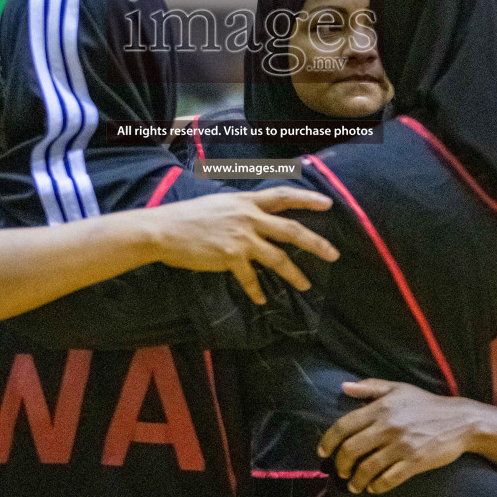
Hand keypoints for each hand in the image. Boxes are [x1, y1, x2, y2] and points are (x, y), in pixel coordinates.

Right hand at [143, 187, 338, 303]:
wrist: (163, 229)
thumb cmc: (186, 217)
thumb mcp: (218, 204)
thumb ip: (239, 210)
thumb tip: (253, 218)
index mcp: (246, 201)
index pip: (283, 195)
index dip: (307, 199)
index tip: (327, 204)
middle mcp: (248, 216)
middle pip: (290, 229)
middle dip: (315, 242)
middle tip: (334, 254)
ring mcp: (241, 237)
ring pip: (278, 257)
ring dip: (294, 273)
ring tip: (306, 285)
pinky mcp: (230, 256)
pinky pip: (251, 278)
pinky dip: (257, 290)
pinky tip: (261, 300)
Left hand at [318, 380, 474, 494]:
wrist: (459, 420)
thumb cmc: (425, 403)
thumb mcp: (397, 388)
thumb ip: (370, 387)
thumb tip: (344, 386)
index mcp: (380, 407)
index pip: (344, 425)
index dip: (328, 441)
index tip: (322, 452)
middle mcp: (388, 426)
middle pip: (351, 449)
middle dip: (340, 464)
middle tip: (340, 470)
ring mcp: (401, 445)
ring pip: (367, 468)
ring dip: (355, 480)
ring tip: (353, 484)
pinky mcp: (414, 461)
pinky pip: (388, 479)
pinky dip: (376, 486)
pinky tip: (372, 487)